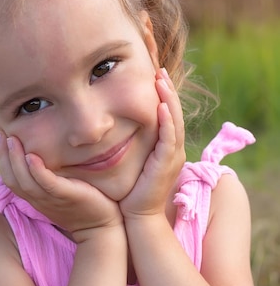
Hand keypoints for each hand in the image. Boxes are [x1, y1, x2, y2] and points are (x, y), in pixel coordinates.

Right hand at [0, 132, 122, 241]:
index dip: (3, 160)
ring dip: (16, 159)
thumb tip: (43, 155)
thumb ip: (50, 177)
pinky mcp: (66, 196)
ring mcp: (51, 199)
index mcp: (36, 198)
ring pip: (25, 181)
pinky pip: (47, 184)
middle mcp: (39, 199)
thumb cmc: (83, 206)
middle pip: (13, 179)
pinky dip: (37, 171)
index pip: (11, 179)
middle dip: (4, 156)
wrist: (101, 228)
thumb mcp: (61, 191)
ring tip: (11, 140)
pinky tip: (32, 156)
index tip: (1, 138)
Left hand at [119, 68, 185, 219]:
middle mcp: (173, 149)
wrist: (138, 217)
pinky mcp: (167, 164)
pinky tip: (161, 106)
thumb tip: (112, 129)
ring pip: (174, 121)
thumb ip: (130, 145)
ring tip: (160, 79)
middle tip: (159, 68)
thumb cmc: (132, 192)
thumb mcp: (133, 162)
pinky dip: (167, 121)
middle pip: (174, 112)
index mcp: (166, 147)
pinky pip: (169, 138)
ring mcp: (172, 156)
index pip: (167, 114)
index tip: (154, 74)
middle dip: (167, 89)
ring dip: (168, 99)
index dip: (162, 94)